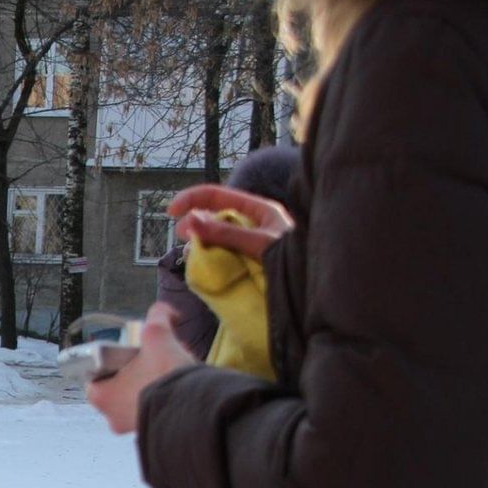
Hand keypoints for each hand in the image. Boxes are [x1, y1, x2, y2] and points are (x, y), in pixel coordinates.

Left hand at [85, 303, 198, 435]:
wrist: (195, 410)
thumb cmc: (165, 375)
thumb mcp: (158, 335)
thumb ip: (157, 316)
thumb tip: (164, 310)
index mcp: (99, 395)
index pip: (100, 369)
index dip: (118, 355)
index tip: (136, 350)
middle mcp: (110, 416)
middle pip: (122, 381)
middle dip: (141, 367)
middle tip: (159, 357)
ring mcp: (131, 428)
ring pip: (139, 396)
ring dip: (154, 381)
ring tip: (173, 369)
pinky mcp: (153, 434)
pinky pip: (155, 409)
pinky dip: (165, 397)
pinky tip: (180, 387)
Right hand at [168, 184, 291, 259]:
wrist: (316, 292)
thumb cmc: (298, 263)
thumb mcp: (261, 244)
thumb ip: (227, 233)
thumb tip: (191, 221)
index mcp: (259, 211)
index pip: (218, 196)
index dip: (192, 199)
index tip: (171, 212)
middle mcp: (252, 226)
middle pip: (213, 216)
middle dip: (195, 225)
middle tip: (184, 240)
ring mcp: (248, 246)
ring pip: (214, 240)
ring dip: (200, 247)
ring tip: (195, 259)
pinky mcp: (245, 266)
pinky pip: (220, 259)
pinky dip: (208, 263)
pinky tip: (205, 270)